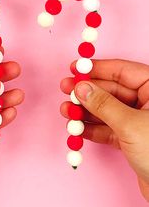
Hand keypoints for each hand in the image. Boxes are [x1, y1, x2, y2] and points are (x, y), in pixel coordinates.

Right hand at [61, 59, 148, 201]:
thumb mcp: (130, 124)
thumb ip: (103, 104)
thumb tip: (82, 88)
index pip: (122, 71)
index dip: (97, 68)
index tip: (76, 67)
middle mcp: (148, 103)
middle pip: (111, 90)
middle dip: (87, 92)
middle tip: (66, 89)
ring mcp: (139, 121)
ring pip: (107, 110)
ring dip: (85, 111)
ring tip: (66, 110)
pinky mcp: (132, 139)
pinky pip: (108, 128)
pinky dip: (93, 129)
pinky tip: (78, 128)